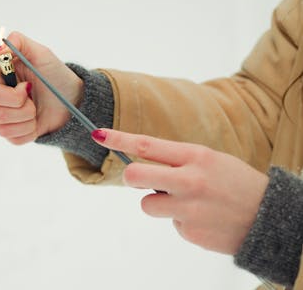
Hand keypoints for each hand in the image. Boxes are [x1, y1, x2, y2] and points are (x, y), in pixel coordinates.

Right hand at [0, 31, 82, 143]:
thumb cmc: (55, 75)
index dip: (12, 95)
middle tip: (34, 98)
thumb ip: (19, 42)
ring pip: (4, 128)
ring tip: (36, 109)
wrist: (71, 99)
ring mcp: (2, 116)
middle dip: (24, 108)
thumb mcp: (41, 53)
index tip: (28, 86)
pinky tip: (36, 121)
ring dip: (28, 119)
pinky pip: (13, 139)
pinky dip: (30, 132)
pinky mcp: (11, 132)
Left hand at [92, 128, 268, 254]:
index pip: (146, 144)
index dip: (118, 139)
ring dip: (159, 204)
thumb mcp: (210, 161)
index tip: (97, 134)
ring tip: (188, 203)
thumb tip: (141, 167)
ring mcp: (188, 209)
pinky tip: (202, 219)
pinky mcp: (189, 231)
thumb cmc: (234, 183)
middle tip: (139, 180)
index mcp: (195, 157)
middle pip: (135, 176)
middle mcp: (189, 181)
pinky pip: (170, 223)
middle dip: (130, 178)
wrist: (269, 219)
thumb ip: (177, 161)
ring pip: (147, 205)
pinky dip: (181, 221)